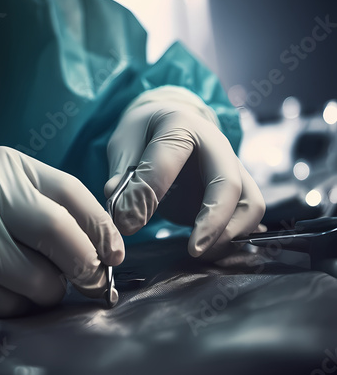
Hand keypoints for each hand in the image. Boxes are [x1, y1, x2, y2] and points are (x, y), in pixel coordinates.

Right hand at [0, 147, 123, 316]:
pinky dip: (21, 305)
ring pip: (41, 281)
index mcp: (8, 168)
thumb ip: (44, 203)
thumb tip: (97, 244)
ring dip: (51, 291)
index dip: (103, 228)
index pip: (73, 195)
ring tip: (37, 282)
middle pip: (62, 236)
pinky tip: (4, 290)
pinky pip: (12, 305)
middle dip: (88, 266)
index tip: (117, 254)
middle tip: (96, 281)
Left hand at [105, 86, 264, 258]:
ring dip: (230, 233)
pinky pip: (246, 216)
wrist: (166, 123)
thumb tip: (122, 214)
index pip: (167, 161)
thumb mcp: (124, 144)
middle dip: (213, 221)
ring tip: (200, 251)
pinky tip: (208, 250)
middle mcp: (215, 144)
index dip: (147, 195)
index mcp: (181, 125)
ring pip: (251, 203)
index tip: (127, 224)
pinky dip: (233, 237)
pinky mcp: (235, 190)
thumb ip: (123, 175)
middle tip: (191, 250)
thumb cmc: (143, 133)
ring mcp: (230, 167)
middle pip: (229, 184)